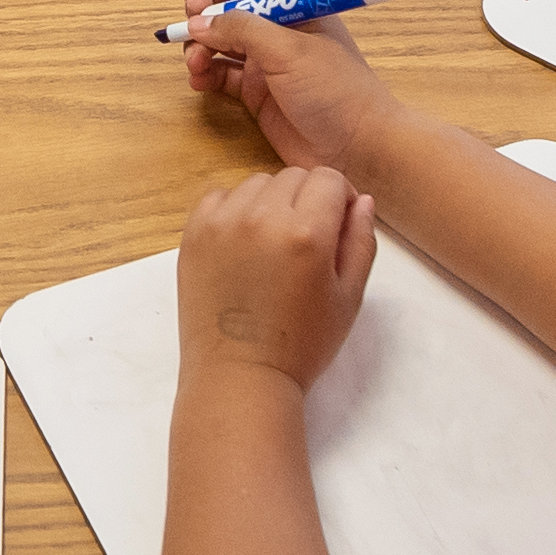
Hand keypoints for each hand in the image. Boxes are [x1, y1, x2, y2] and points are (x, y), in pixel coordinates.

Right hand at [177, 0, 411, 181]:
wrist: (360, 151)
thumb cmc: (339, 93)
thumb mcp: (290, 52)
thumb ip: (242, 30)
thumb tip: (199, 23)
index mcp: (299, 1)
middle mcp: (280, 24)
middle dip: (205, 2)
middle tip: (191, 19)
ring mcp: (266, 58)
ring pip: (219, 35)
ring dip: (200, 43)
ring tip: (196, 63)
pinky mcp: (256, 91)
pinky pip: (220, 72)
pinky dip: (204, 72)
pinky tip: (200, 81)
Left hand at [180, 166, 376, 394]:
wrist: (240, 377)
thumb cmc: (302, 344)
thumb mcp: (348, 298)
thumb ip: (360, 242)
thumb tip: (361, 200)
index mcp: (307, 233)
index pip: (329, 179)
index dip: (340, 198)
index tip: (338, 224)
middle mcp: (262, 218)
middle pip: (293, 177)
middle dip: (308, 199)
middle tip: (306, 241)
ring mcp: (222, 224)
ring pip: (256, 184)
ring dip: (271, 203)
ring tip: (272, 244)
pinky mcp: (194, 235)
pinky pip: (219, 197)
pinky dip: (234, 210)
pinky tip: (242, 244)